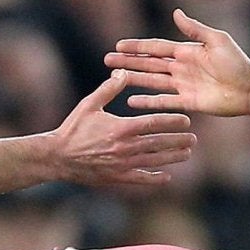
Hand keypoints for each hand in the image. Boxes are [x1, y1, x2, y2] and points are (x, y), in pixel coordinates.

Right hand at [47, 75, 193, 187]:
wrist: (57, 157)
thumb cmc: (73, 128)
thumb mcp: (89, 104)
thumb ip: (109, 88)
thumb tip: (124, 71)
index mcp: (122, 128)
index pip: (155, 123)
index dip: (173, 121)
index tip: (186, 120)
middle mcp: (125, 147)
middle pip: (160, 143)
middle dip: (179, 140)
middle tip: (193, 138)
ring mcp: (122, 164)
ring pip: (155, 161)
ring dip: (173, 157)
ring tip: (187, 153)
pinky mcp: (116, 178)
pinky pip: (140, 179)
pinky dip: (154, 179)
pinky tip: (166, 177)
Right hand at [106, 9, 249, 116]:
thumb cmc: (237, 62)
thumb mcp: (216, 40)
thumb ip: (194, 29)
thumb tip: (175, 12)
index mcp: (186, 51)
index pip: (155, 48)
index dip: (137, 46)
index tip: (118, 45)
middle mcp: (180, 68)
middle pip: (148, 64)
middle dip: (128, 62)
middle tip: (107, 61)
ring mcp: (182, 85)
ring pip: (151, 81)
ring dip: (133, 79)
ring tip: (114, 78)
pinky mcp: (187, 102)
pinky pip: (163, 101)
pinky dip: (148, 102)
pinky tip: (132, 101)